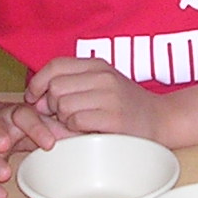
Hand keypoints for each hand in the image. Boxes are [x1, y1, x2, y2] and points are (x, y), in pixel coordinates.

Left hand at [23, 57, 167, 143]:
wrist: (162, 120)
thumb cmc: (125, 107)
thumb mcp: (100, 86)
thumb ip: (70, 86)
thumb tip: (36, 101)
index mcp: (98, 65)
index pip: (55, 66)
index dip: (38, 83)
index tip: (35, 99)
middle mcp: (104, 76)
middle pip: (55, 88)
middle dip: (52, 106)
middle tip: (65, 117)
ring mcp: (110, 96)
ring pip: (63, 105)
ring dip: (65, 121)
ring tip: (80, 125)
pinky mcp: (114, 117)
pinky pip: (76, 121)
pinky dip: (75, 130)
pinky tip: (87, 132)